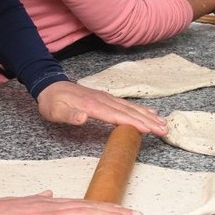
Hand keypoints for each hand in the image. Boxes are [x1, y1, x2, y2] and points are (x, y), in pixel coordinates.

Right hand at [0, 190, 141, 214]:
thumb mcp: (16, 203)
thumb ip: (34, 200)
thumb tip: (46, 193)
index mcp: (46, 204)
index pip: (80, 204)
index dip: (101, 206)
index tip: (118, 208)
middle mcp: (51, 209)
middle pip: (89, 208)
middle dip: (114, 211)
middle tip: (136, 214)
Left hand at [36, 81, 167, 135]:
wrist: (50, 85)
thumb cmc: (52, 102)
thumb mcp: (54, 111)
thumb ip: (68, 115)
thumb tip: (82, 118)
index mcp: (92, 105)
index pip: (117, 116)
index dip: (134, 123)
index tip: (149, 129)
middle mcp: (103, 100)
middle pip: (129, 112)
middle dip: (148, 121)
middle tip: (164, 129)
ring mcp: (106, 98)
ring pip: (130, 107)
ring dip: (148, 115)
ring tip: (163, 123)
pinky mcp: (106, 98)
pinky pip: (126, 104)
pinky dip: (140, 109)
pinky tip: (149, 112)